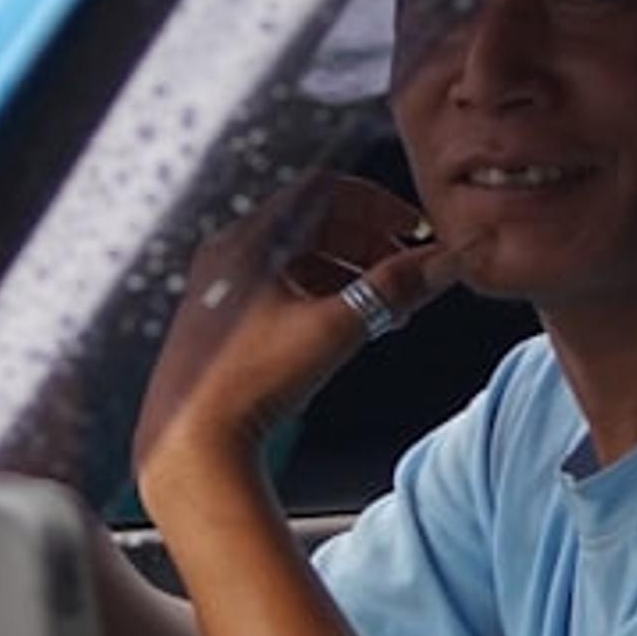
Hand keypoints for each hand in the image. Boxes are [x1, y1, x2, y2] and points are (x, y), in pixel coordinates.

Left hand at [135, 172, 455, 498]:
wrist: (189, 445)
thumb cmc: (249, 383)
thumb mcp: (334, 329)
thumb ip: (394, 289)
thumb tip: (448, 260)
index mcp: (248, 240)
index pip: (323, 190)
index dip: (376, 203)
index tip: (413, 228)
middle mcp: (228, 253)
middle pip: (312, 223)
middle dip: (368, 242)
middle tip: (407, 269)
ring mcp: (220, 286)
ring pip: (298, 257)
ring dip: (349, 271)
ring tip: (386, 305)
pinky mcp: (220, 320)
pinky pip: (280, 286)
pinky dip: (321, 294)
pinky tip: (346, 327)